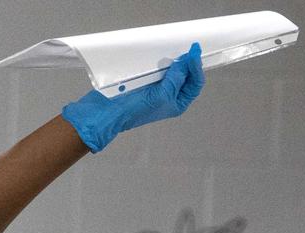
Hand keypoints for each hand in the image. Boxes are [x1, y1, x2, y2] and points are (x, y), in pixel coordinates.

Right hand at [61, 42, 204, 152]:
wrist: (108, 111)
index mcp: (177, 103)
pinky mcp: (145, 81)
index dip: (196, 67)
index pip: (195, 83)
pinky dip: (161, 61)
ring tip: (175, 52)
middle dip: (187, 62)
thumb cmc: (134, 111)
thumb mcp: (160, 95)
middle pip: (186, 75)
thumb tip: (186, 63)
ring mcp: (157, 88)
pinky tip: (161, 56)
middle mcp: (169, 96)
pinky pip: (157, 68)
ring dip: (174, 61)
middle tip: (187, 48)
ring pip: (172, 70)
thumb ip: (175, 79)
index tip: (194, 52)